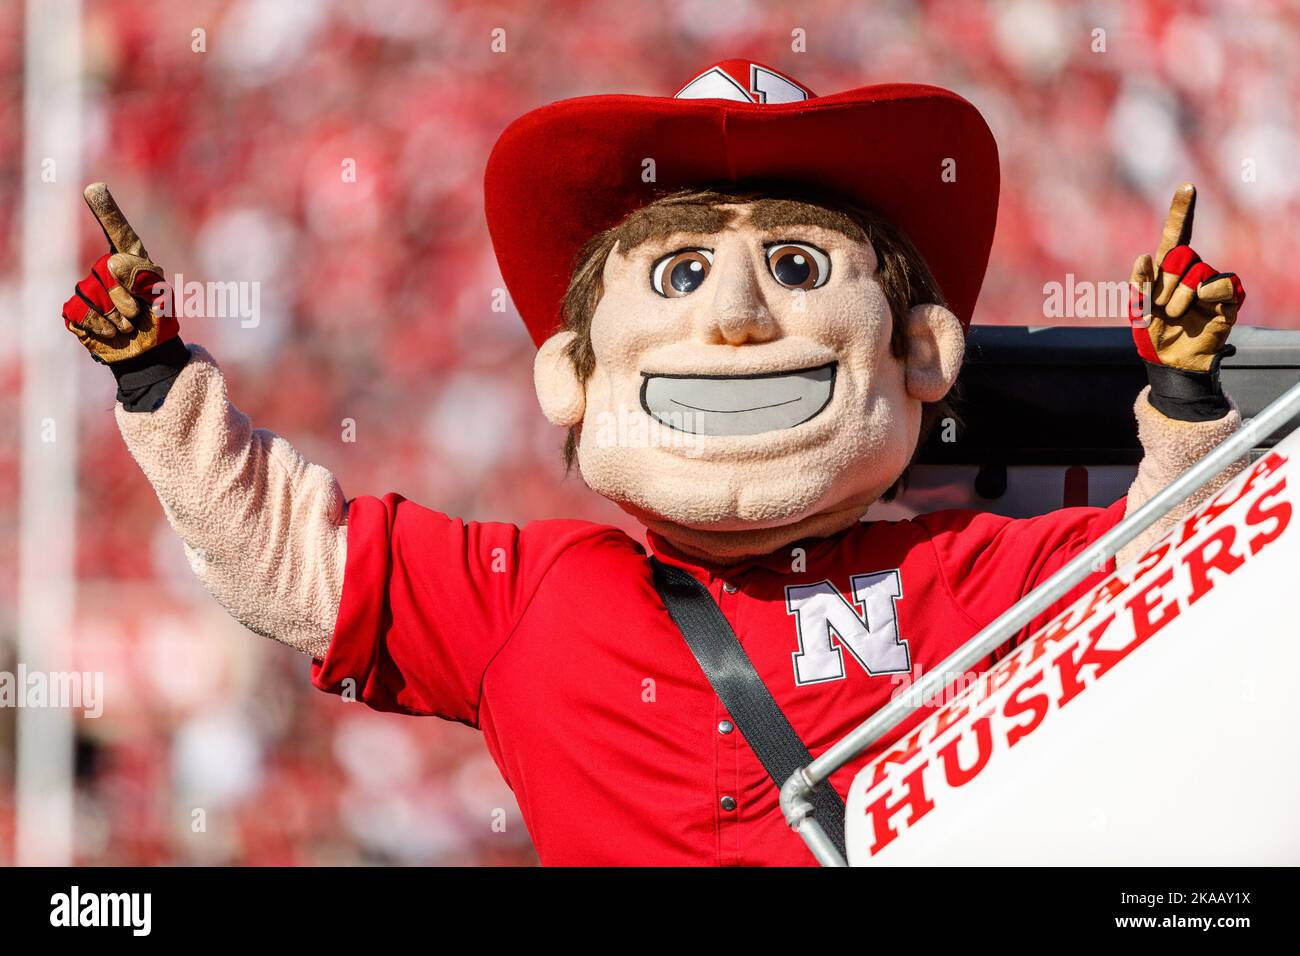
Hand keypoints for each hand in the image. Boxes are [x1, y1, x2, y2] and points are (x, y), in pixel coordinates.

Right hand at [61, 183, 175, 363]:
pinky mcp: (74, 310)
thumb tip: (113, 262)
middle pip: (111, 271)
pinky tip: (113, 333)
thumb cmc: (158, 322)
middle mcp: (104, 270)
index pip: (118, 232)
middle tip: (140, 313)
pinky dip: (103, 327)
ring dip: (119, 317)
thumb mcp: (161, 298)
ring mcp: (86, 288)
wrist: (149, 353)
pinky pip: (83, 313)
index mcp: (129, 261)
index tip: (95, 189)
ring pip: (96, 295)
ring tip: (129, 325)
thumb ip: (144, 278)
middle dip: (130, 297)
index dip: (106, 212)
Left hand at [1128, 184, 1243, 373]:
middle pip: (1180, 256)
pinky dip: (1208, 295)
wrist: (1171, 361)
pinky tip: (1201, 308)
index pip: (1178, 234)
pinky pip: (1223, 283)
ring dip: (1179, 297)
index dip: (1182, 211)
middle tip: (1160, 306)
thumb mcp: (1136, 310)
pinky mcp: (1229, 297)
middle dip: (1165, 283)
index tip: (1188, 186)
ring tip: (1175, 315)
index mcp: (1168, 269)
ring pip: (1197, 272)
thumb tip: (1144, 256)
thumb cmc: (1151, 334)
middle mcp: (1191, 270)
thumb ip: (1138, 283)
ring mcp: (1211, 282)